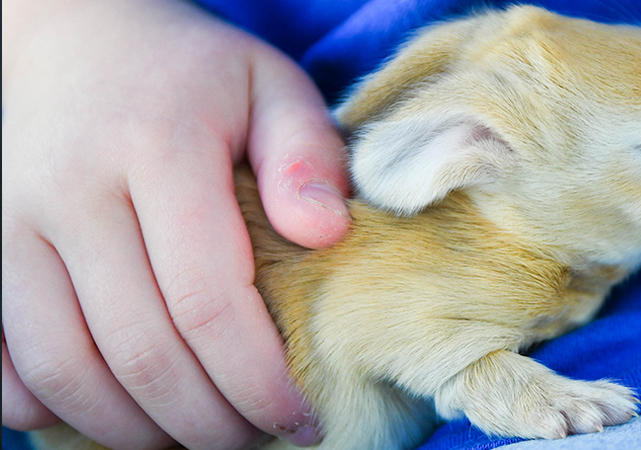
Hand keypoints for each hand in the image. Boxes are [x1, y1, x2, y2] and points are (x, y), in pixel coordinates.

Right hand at [2, 0, 348, 447]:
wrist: (71, 37)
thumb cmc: (191, 72)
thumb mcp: (271, 85)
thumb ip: (307, 155)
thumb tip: (327, 235)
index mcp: (155, 149)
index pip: (207, 301)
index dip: (257, 381)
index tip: (300, 418)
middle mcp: (70, 192)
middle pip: (140, 352)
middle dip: (208, 421)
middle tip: (255, 436)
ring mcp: (11, 225)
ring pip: (66, 370)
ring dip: (138, 431)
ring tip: (198, 437)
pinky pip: (2, 360)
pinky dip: (52, 408)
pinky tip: (117, 412)